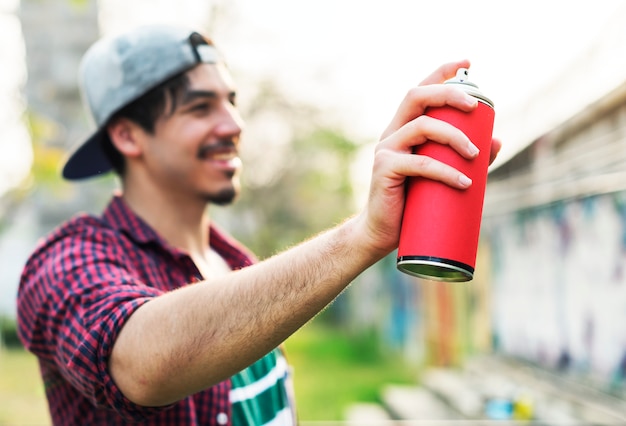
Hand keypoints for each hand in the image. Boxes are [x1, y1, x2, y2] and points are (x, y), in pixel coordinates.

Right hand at [358, 60, 501, 255]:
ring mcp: (386, 149)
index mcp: (404, 128)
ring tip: (475, 156)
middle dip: (448, 93)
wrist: (381, 232)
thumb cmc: (411, 203)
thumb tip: (496, 140)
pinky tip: (464, 183)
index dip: (442, 72)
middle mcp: (392, 132)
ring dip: (455, 136)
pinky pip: (420, 164)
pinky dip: (446, 171)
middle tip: (475, 104)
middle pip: (416, 96)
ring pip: (422, 126)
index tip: (466, 63)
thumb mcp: (441, 175)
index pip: (420, 90)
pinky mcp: (385, 170)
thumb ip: (467, 157)